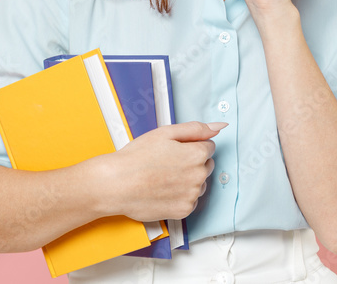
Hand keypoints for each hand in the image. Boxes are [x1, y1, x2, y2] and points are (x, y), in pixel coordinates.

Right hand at [101, 121, 224, 221]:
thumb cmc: (137, 157)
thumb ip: (196, 129)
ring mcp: (192, 195)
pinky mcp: (183, 211)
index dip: (191, 146)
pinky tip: (164, 190)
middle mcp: (199, 176)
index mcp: (197, 154)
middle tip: (167, 163)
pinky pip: (191, 200)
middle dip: (192, 162)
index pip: (209, 147)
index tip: (174, 150)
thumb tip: (219, 126)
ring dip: (188, 180)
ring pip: (199, 184)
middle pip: (206, 165)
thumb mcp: (165, 132)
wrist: (116, 184)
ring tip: (163, 177)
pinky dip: (181, 196)